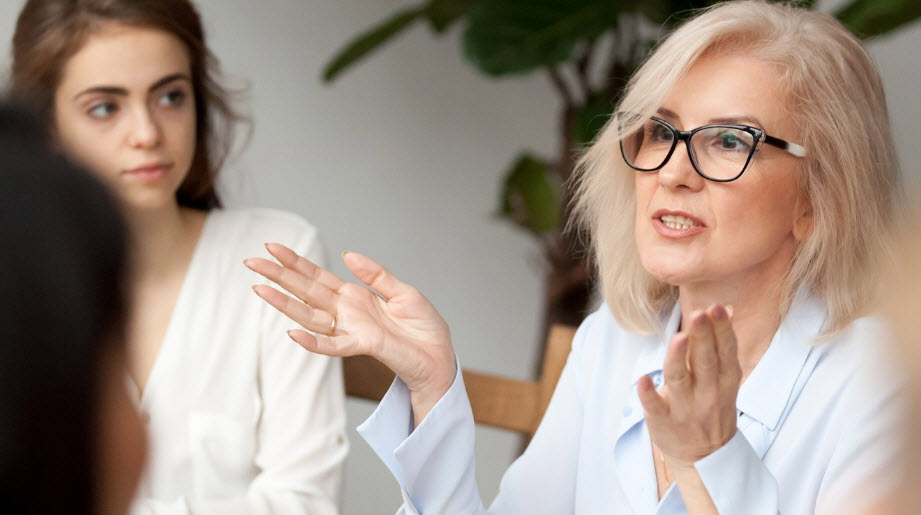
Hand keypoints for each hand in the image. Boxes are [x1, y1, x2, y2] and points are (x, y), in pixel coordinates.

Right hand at [244, 244, 456, 423]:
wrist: (440, 357)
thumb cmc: (424, 329)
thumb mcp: (403, 292)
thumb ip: (376, 274)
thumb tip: (347, 254)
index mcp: (355, 296)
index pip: (318, 276)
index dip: (296, 262)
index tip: (273, 247)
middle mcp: (347, 312)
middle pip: (306, 291)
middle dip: (279, 276)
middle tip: (251, 262)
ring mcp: (351, 330)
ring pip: (310, 315)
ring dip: (284, 303)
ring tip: (259, 288)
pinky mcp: (362, 345)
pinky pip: (332, 346)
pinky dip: (312, 341)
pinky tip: (292, 333)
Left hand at [638, 305, 741, 466]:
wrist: (705, 457)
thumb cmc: (711, 407)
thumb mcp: (725, 378)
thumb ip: (721, 344)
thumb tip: (726, 308)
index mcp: (724, 379)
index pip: (725, 350)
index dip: (721, 329)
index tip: (717, 307)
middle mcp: (707, 392)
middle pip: (704, 361)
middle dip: (702, 337)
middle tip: (699, 314)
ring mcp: (685, 408)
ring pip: (680, 379)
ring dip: (678, 358)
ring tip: (679, 338)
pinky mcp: (663, 421)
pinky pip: (655, 406)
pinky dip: (649, 393)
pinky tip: (642, 379)